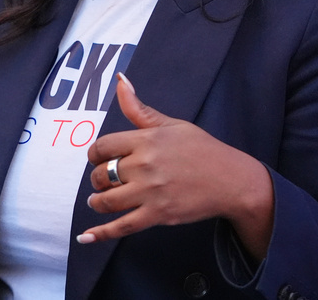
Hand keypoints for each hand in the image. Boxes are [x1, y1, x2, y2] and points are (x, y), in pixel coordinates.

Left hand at [79, 74, 273, 257]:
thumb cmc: (202, 149)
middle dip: (97, 178)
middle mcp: (145, 165)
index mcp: (147, 140)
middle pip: (101, 174)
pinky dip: (101, 234)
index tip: (99, 158)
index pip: (103, 146)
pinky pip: (122, 226)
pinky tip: (86, 237)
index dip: (95, 154)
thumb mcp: (172, 124)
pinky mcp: (157, 214)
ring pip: (107, 200)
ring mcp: (150, 192)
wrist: (230, 180)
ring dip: (97, 201)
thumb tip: (120, 79)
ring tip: (98, 200)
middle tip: (103, 180)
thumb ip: (140, 109)